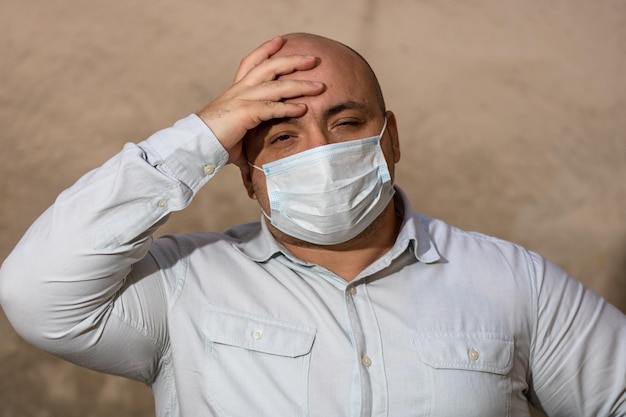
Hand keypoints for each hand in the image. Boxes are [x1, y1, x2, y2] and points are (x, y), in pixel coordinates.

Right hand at [196, 36, 324, 167]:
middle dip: (292, 61)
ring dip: (299, 85)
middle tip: (312, 58)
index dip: (266, 50)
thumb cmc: (214, 142)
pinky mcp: (244, 113)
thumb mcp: (234, 136)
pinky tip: (303, 108)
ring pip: (276, 86)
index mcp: (235, 91)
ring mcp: (242, 99)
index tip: (280, 41)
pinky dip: (288, 107)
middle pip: (269, 67)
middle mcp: (239, 90)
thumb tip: (252, 163)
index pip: (251, 63)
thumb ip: (246, 144)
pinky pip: (271, 107)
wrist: (196, 145)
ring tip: (319, 86)